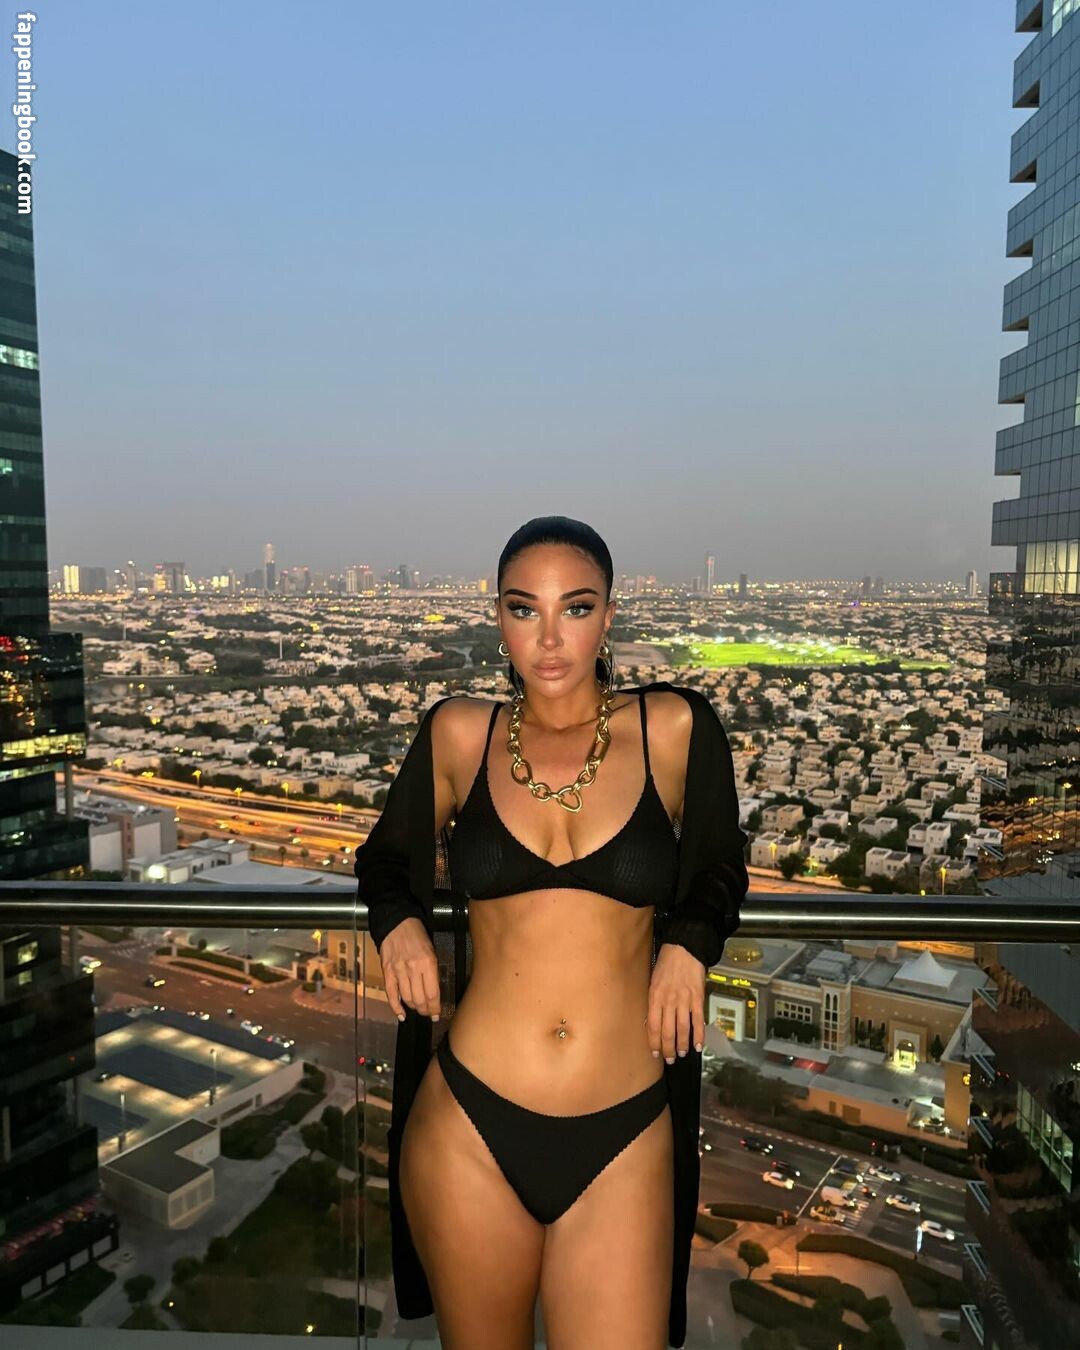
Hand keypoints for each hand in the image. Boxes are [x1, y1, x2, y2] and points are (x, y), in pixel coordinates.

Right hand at [380, 917, 440, 1022]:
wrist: (397, 922)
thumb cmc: (418, 935)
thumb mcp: (432, 951)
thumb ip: (432, 971)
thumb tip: (433, 992)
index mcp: (428, 963)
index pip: (433, 993)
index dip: (435, 1008)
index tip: (437, 1014)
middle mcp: (413, 969)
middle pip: (420, 999)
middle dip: (425, 1010)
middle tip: (428, 1013)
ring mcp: (398, 971)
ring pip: (407, 999)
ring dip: (414, 1008)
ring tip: (418, 1010)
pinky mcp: (387, 971)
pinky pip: (391, 994)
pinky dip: (396, 1007)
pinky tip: (402, 1015)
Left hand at [647, 942, 705, 1063]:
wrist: (684, 948)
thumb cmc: (666, 963)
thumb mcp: (652, 981)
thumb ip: (653, 1001)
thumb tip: (653, 1021)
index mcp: (654, 997)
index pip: (652, 1026)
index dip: (654, 1042)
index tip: (655, 1053)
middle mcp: (668, 1001)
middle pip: (667, 1032)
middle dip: (668, 1049)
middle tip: (669, 1060)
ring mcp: (684, 1000)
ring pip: (682, 1029)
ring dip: (682, 1045)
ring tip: (681, 1054)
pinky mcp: (698, 998)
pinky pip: (698, 1020)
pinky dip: (699, 1035)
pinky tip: (699, 1045)